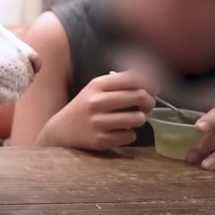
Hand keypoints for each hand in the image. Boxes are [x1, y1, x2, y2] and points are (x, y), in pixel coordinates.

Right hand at [36, 70, 156, 149]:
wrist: (61, 130)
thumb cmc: (85, 107)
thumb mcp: (97, 89)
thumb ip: (121, 81)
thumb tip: (149, 74)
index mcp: (96, 85)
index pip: (133, 78)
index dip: (149, 82)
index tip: (153, 89)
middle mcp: (96, 102)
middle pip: (139, 96)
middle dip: (149, 101)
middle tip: (146, 105)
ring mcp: (98, 122)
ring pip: (138, 118)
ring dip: (138, 119)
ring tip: (129, 119)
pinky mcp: (100, 140)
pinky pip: (129, 136)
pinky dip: (128, 134)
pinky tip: (117, 132)